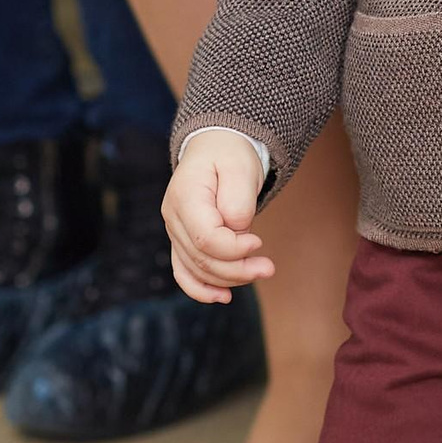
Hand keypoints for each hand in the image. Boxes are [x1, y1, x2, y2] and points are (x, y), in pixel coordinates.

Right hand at [162, 131, 275, 303]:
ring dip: (229, 279)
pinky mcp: (182, 240)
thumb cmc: (230, 154)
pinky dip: (201, 288)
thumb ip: (238, 203)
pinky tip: (223, 297)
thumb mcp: (241, 168)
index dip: (234, 249)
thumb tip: (237, 235)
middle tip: (269, 268)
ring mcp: (174, 231)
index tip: (258, 242)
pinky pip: (185, 272)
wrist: (215, 145)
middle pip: (202, 258)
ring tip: (260, 272)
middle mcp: (173, 217)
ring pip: (197, 269)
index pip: (206, 238)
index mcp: (185, 196)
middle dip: (238, 269)